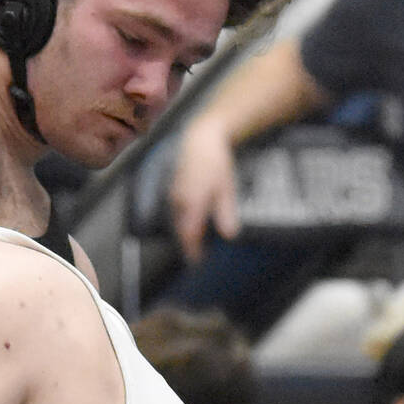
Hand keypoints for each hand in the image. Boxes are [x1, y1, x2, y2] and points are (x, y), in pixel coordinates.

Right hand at [168, 121, 239, 263]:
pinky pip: (176, 211)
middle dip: (188, 244)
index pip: (189, 234)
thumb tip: (229, 235)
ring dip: (185, 233)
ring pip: (178, 221)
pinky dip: (183, 220)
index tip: (197, 262)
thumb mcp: (227, 187)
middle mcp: (179, 201)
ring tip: (195, 242)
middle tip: (196, 256)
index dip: (192, 250)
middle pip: (181, 230)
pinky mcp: (174, 190)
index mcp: (192, 203)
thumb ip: (226, 212)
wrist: (200, 141)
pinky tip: (192, 222)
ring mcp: (174, 195)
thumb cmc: (216, 163)